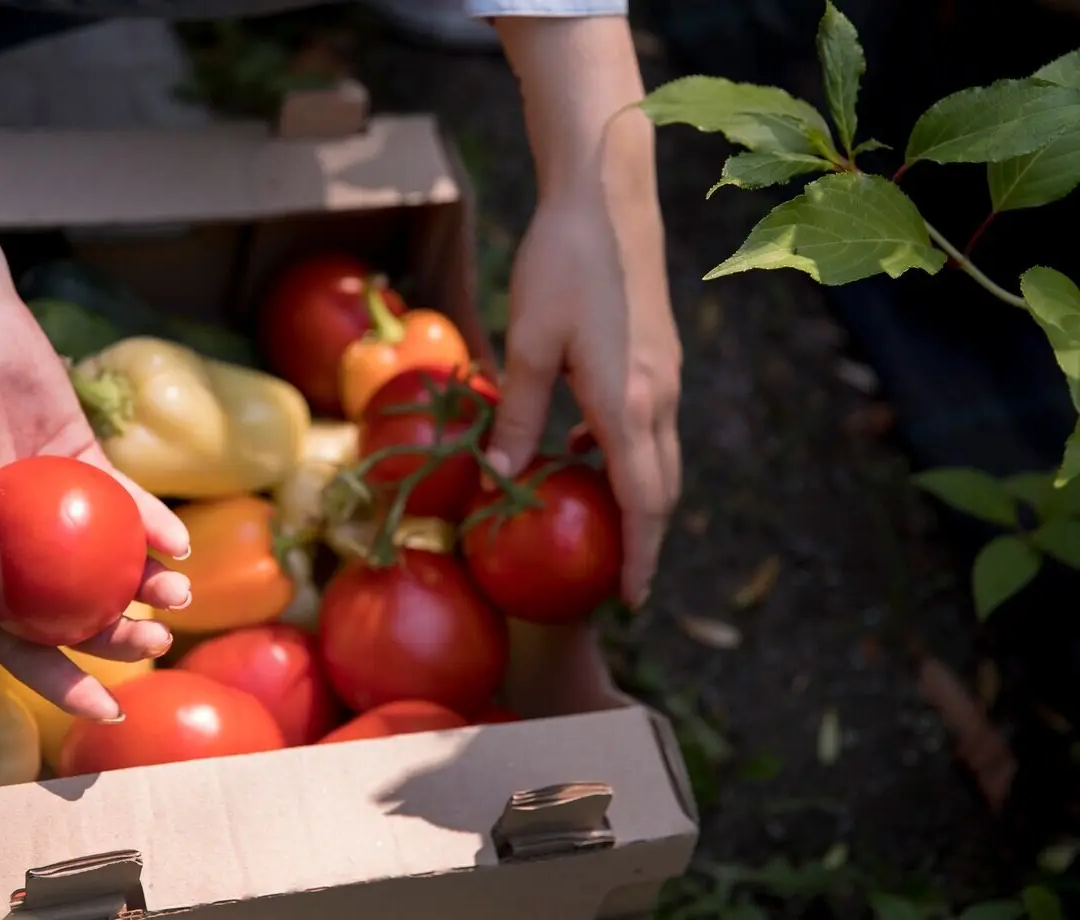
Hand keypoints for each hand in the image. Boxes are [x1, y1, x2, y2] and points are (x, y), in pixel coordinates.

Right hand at [0, 178, 190, 721]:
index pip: (22, 642)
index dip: (62, 682)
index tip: (106, 708)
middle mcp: (20, 547)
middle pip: (76, 611)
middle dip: (118, 639)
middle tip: (155, 643)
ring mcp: (58, 509)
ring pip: (110, 565)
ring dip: (147, 587)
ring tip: (177, 597)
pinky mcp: (89, 466)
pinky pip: (128, 507)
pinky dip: (153, 527)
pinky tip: (179, 546)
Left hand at [486, 193, 681, 608]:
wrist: (607, 196)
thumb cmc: (561, 264)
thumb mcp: (529, 343)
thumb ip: (520, 414)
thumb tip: (503, 475)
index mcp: (628, 403)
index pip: (643, 503)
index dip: (639, 556)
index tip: (629, 599)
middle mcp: (659, 397)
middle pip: (661, 489)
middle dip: (643, 539)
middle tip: (613, 576)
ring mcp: (665, 375)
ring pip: (659, 458)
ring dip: (636, 499)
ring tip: (597, 525)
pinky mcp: (658, 357)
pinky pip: (650, 427)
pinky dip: (628, 457)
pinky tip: (586, 452)